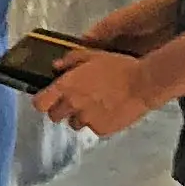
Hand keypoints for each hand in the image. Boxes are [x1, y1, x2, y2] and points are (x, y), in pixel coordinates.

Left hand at [34, 45, 157, 136]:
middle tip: (74, 102)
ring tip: (95, 105)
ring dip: (80, 117)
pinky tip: (108, 111)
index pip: (39, 103)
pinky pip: (93, 129)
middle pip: (54, 117)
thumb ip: (70, 60)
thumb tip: (56, 66)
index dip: (42, 101)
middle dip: (61, 110)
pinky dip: (98, 122)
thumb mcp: (93, 55)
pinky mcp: (101, 130)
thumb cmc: (121, 67)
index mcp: (67, 86)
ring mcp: (86, 119)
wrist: (144, 84)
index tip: (47, 99)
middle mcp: (73, 105)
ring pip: (74, 124)